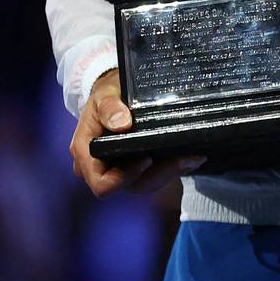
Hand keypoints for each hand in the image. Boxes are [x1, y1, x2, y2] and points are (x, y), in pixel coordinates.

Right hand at [70, 69, 203, 196]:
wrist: (112, 95)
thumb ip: (108, 107)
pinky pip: (154, 175)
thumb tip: (121, 123)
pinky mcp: (135, 168)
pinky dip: (171, 168)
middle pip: (130, 186)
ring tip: (192, 157)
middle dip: (159, 175)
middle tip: (184, 159)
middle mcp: (101, 168)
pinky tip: (190, 158)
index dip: (124, 178)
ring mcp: (119, 170)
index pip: (102, 183)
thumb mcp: (103, 94)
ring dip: (170, 172)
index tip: (147, 159)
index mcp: (87, 155)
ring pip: (146, 183)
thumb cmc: (105, 95)